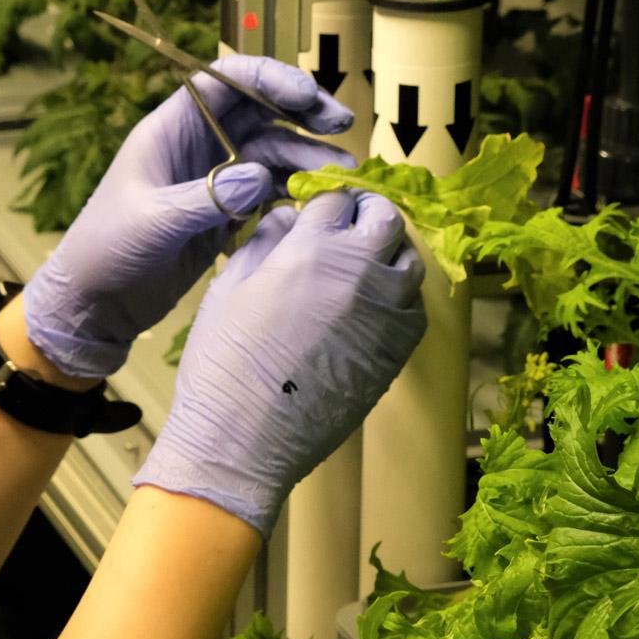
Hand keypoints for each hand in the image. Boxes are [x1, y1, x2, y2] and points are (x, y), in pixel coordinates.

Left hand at [23, 56, 354, 378]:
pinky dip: (297, 188)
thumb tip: (259, 177)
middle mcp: (198, 144)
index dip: (268, 78)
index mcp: (172, 128)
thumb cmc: (107, 251)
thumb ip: (205, 200)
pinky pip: (270, 187)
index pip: (226, 81)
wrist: (96, 304)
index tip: (306, 96)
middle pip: (259, 109)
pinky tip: (322, 198)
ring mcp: (215, 177)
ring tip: (342, 171)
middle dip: (302, 111)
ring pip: (271, 150)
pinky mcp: (226, 212)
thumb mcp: (151, 223)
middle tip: (342, 124)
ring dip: (307, 154)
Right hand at [133, 191, 425, 537]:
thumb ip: (263, 242)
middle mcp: (360, 272)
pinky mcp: (398, 351)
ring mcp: (387, 312)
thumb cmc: (224, 362)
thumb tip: (288, 218)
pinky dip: (399, 297)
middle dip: (368, 213)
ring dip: (389, 253)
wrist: (244, 439)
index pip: (335, 199)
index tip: (317, 210)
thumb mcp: (229, 288)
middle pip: (386, 220)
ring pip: (409, 262)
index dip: (325, 201)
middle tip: (350, 222)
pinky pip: (413, 308)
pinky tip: (373, 306)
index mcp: (312, 249)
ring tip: (364, 264)